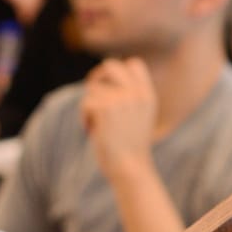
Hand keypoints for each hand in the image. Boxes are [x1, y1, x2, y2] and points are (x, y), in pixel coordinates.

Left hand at [80, 58, 158, 179]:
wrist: (130, 167)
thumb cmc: (130, 147)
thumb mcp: (138, 117)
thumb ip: (129, 97)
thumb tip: (103, 76)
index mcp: (147, 95)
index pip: (134, 64)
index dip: (118, 70)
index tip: (108, 83)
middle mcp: (136, 93)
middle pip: (111, 65)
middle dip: (97, 76)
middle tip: (92, 92)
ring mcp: (121, 99)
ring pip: (93, 88)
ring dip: (89, 106)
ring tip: (96, 125)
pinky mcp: (105, 108)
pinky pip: (86, 103)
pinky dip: (84, 117)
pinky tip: (91, 131)